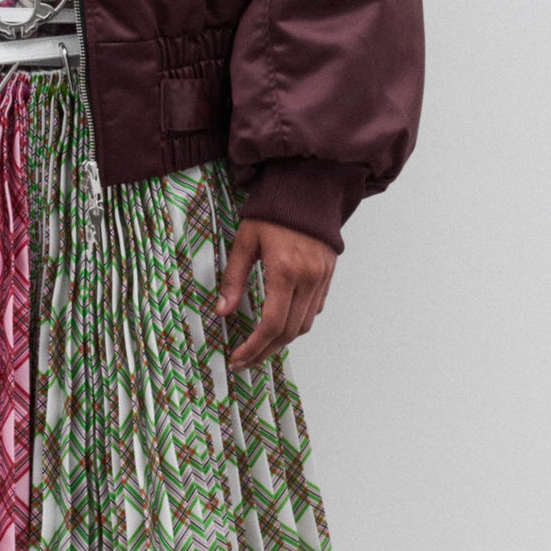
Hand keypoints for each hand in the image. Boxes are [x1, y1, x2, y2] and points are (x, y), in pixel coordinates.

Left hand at [215, 218, 335, 369]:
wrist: (308, 190)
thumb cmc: (273, 211)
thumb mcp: (245, 241)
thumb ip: (234, 278)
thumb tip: (222, 311)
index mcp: (284, 270)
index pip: (271, 324)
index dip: (254, 347)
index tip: (238, 358)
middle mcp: (307, 278)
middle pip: (288, 331)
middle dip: (265, 351)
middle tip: (245, 361)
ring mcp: (321, 279)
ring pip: (304, 325)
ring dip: (282, 341)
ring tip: (260, 348)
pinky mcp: (328, 276)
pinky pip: (315, 310)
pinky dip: (297, 323)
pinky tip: (280, 325)